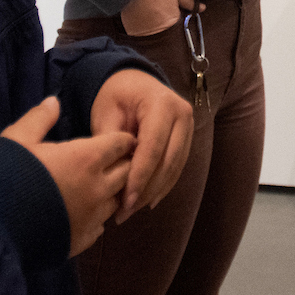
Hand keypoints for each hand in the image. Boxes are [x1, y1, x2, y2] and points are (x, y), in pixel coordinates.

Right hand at [0, 97, 133, 255]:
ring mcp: (93, 217)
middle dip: (124, 163)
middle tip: (115, 160)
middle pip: (128, 172)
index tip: (122, 139)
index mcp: (85, 159)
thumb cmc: (4, 177)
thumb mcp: (17, 139)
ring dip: (112, 192)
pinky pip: (101, 226)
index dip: (123, 139)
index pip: (121, 144)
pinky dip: (97, 217)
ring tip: (100, 186)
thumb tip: (54, 101)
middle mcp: (97, 188)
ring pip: (117, 200)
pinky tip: (84, 213)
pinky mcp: (84, 240)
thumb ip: (39, 118)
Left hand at [91, 69, 194, 221]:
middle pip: (168, 161)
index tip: (125, 201)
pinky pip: (177, 166)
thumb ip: (112, 143)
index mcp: (161, 103)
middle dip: (147, 190)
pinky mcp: (187, 137)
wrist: (131, 82)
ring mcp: (188, 125)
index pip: (153, 148)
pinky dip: (162, 185)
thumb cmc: (114, 97)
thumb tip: (116, 175)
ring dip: (154, 192)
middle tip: (125, 212)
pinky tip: (147, 200)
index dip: (139, 177)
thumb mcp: (106, 114)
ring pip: (175, 167)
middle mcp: (182, 113)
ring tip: (131, 210)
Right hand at [120, 0, 198, 35]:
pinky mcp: (133, 33)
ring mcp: (146, 34)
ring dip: (148, 26)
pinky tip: (137, 15)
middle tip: (153, 10)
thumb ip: (189, 2)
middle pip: (162, 30)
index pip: (174, 25)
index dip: (169, 16)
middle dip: (159, 23)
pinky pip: (137, 33)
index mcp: (173, 22)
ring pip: (149, 33)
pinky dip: (137, 27)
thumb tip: (203, 8)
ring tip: (144, 12)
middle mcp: (160, 31)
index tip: (163, 9)